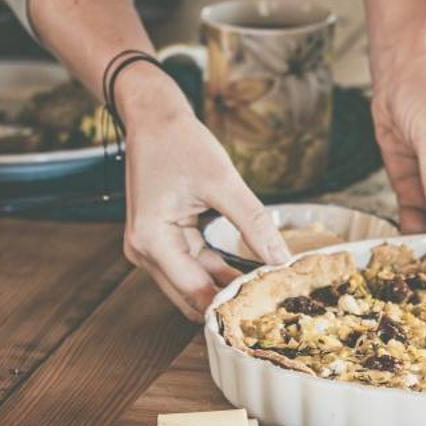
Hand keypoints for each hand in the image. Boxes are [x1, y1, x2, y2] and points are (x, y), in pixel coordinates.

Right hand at [117, 69, 288, 317]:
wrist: (152, 117)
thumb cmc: (179, 142)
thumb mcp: (222, 181)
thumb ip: (254, 224)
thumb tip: (282, 259)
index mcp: (152, 241)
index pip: (195, 291)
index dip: (231, 303)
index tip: (267, 309)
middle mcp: (144, 252)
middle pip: (190, 297)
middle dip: (227, 302)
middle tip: (270, 305)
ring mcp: (150, 249)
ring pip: (192, 285)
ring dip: (224, 287)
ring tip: (265, 291)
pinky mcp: (161, 241)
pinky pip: (192, 267)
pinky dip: (217, 271)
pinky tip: (247, 274)